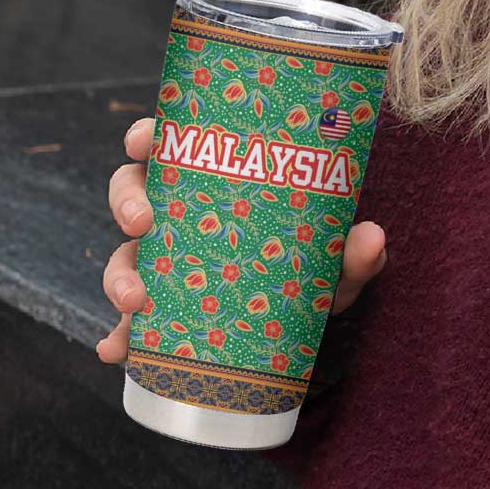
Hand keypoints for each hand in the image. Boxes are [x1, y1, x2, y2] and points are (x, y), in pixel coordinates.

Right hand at [95, 117, 387, 361]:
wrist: (308, 317)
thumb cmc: (313, 266)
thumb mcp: (334, 258)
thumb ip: (352, 251)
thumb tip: (372, 238)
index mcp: (213, 182)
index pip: (170, 145)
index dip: (146, 137)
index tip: (144, 140)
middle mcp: (181, 215)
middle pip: (133, 193)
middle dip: (127, 203)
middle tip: (143, 222)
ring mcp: (166, 263)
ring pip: (124, 255)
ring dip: (118, 275)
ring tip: (134, 301)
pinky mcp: (162, 312)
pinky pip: (129, 322)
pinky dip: (118, 337)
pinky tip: (116, 351)